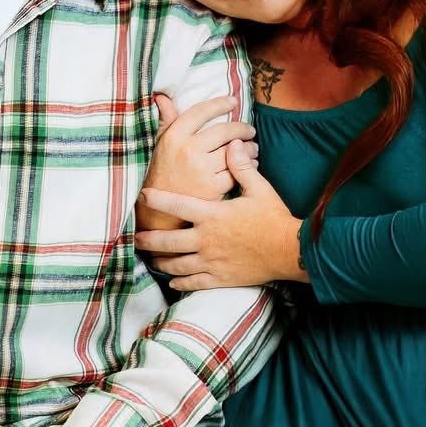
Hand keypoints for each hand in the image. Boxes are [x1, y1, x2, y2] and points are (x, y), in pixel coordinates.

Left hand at [134, 156, 305, 289]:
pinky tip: (173, 279)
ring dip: (161, 262)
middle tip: (135, 238)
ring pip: (177, 264)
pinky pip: (193, 282)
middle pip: (168, 241)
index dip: (157, 199)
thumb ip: (241, 167)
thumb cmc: (274, 218)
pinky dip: (180, 281)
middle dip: (149, 239)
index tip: (143, 195)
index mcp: (212, 215)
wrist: (289, 251)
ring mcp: (211, 261)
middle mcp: (206, 239)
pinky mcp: (220, 278)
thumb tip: (233, 144)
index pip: (177, 206)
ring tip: (152, 259)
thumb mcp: (259, 188)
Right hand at [138, 93, 256, 230]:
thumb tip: (163, 97)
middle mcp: (188, 150)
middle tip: (249, 130)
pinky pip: (236, 172)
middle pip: (224, 130)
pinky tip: (250, 165)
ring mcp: (201, 170)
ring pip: (234, 152)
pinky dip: (247, 167)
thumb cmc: (161, 173)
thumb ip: (166, 120)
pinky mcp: (212, 188)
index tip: (232, 101)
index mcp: (174, 136)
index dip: (220, 103)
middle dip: (242, 128)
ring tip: (253, 147)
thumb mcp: (159, 144)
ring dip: (249, 148)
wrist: (158, 211)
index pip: (201, 112)